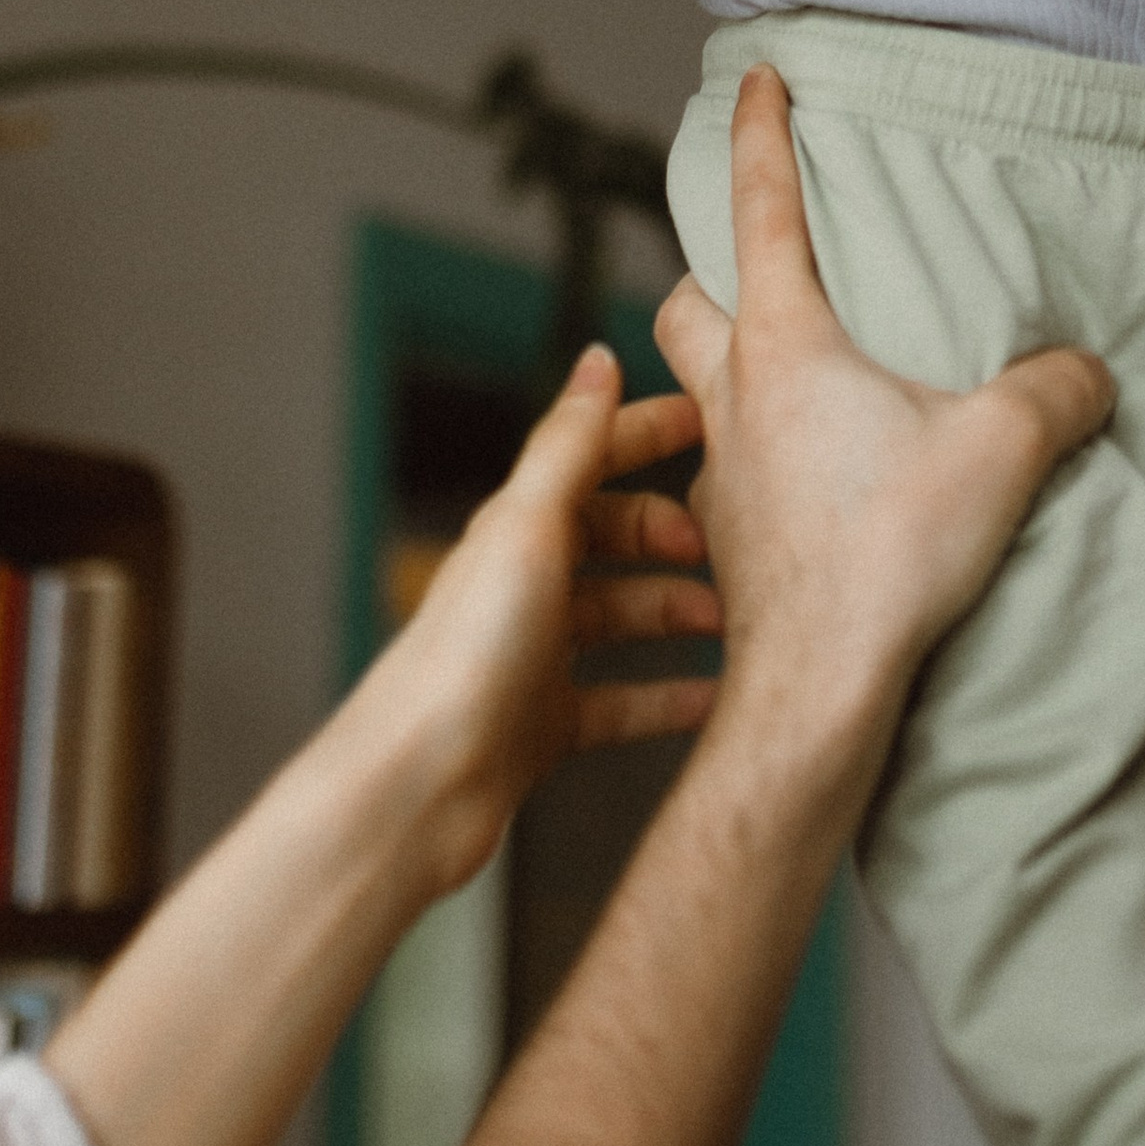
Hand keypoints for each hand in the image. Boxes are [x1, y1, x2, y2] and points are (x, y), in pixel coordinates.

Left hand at [340, 353, 720, 901]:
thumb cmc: (464, 654)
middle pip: (615, 538)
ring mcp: (536, 654)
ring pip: (624, 616)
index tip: (716, 425)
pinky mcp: (545, 722)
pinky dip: (668, 696)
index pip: (594, 456)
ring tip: (726, 625)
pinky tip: (710, 699)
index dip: (651, 434)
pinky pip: (622, 698)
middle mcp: (525, 584)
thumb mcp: (530, 526)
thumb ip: (570, 443)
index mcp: (518, 527)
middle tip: (724, 550)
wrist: (418, 785)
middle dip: (673, 537)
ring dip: (677, 613)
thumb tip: (597, 360)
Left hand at [653, 69, 1114, 761]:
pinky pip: (732, 481)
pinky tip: (824, 495)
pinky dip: (767, 470)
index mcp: (784, 347)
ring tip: (809, 396)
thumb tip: (1085, 371)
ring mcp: (719, 477)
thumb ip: (1055, 389)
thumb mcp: (1001, 448)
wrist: (818, 691)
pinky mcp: (733, 547)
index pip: (760, 210)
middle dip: (710, 277)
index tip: (754, 80)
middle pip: (685, 308)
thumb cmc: (888, 555)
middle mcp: (733, 401)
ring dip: (734, 383)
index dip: (758, 135)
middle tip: (762, 275)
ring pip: (697, 400)